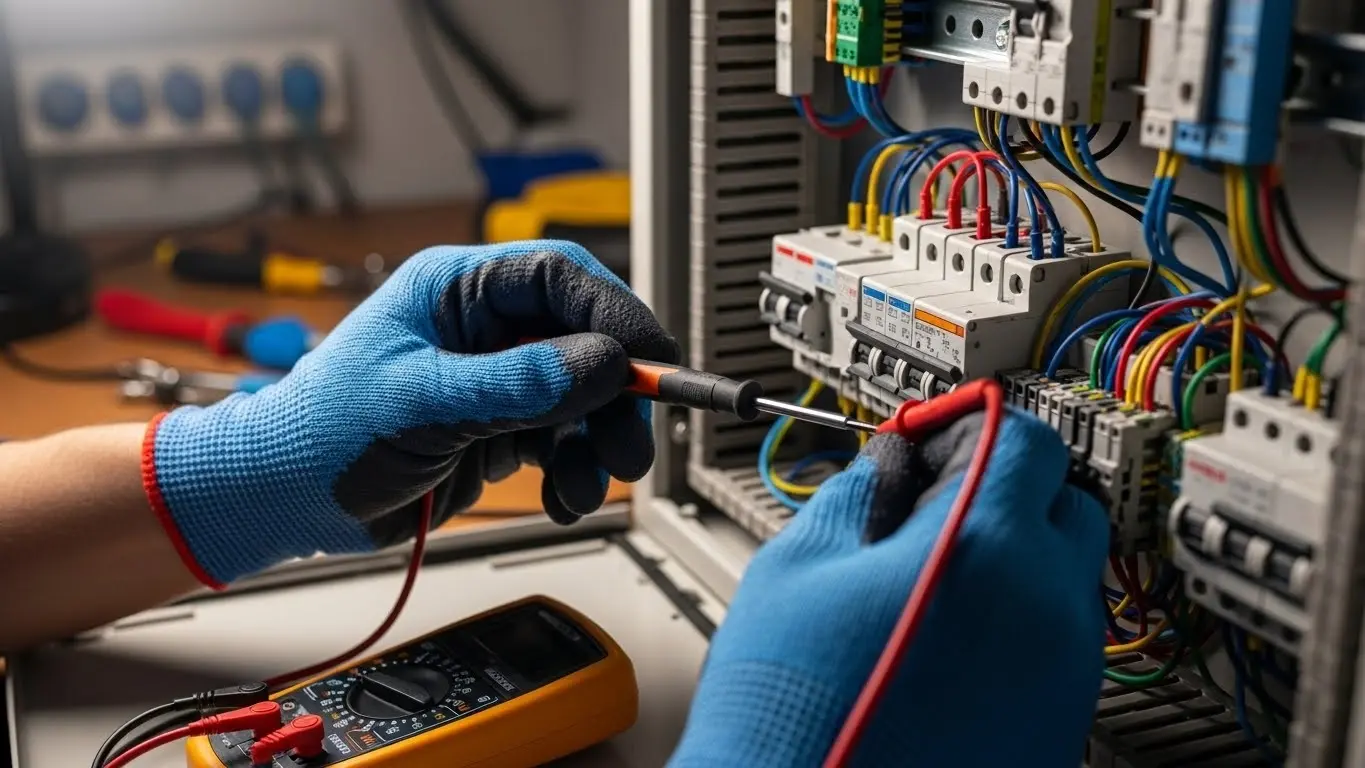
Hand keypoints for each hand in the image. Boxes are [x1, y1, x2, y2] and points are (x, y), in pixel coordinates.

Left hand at [142, 241, 678, 587]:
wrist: (280, 501)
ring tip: (589, 484)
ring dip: (597, 443)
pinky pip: (561, 442)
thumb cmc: (320, 432)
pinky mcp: (495, 430)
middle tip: (630, 442)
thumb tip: (601, 365)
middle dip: (615, 395)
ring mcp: (493, 381)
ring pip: (581, 399)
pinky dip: (574, 473)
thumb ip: (516, 384)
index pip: (561, 280)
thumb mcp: (423, 402)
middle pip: (585, 342)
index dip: (616, 316)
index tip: (653, 362)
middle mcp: (483, 329)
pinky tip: (563, 497)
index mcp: (458, 290)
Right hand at [669, 409, 1108, 766]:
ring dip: (1013, 560)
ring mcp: (1061, 677)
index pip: (1022, 438)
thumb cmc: (788, 712)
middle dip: (1007, 490)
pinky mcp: (1059, 728)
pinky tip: (948, 643)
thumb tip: (892, 465)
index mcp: (980, 550)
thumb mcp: (797, 570)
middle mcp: (1043, 610)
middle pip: (1064, 503)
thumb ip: (860, 494)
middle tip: (940, 506)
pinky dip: (1017, 626)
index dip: (972, 424)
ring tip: (934, 586)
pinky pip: (1057, 646)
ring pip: (1065, 579)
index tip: (942, 432)